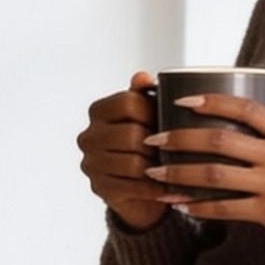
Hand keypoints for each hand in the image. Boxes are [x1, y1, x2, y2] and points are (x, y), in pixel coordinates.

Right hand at [77, 70, 171, 231]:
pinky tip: (167, 187)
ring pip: (132, 163)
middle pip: (131, 135)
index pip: (128, 102)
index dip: (152, 111)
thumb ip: (143, 95)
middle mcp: (88, 136)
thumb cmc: (145, 144)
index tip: (169, 120)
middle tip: (177, 149)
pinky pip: (132, 187)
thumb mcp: (146, 115)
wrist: (136, 186)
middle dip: (158, 144)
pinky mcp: (99, 188)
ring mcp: (90, 164)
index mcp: (98, 111)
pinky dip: (153, 188)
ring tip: (174, 168)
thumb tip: (143, 76)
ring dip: (157, 168)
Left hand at [141, 94, 264, 256]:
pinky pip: (225, 209)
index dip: (209, 101)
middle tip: (153, 139)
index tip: (181, 102)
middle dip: (179, 139)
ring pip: (214, 175)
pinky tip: (180, 204)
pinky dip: (198, 206)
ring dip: (178, 174)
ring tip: (154, 174)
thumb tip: (258, 98)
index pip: (244, 107)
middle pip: (219, 140)